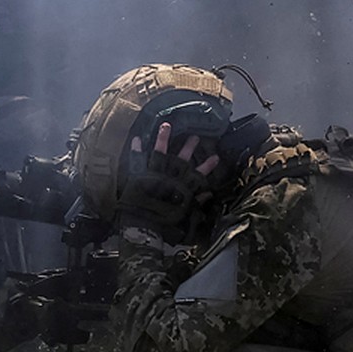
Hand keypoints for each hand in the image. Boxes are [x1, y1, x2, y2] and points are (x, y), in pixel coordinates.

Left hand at [117, 122, 219, 237]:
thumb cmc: (166, 224)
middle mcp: (170, 177)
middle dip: (188, 147)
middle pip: (181, 159)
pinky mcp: (140, 176)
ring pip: (160, 152)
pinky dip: (136, 149)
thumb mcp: (186, 216)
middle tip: (195, 137)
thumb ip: (197, 204)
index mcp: (182, 188)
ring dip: (163, 138)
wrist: (146, 226)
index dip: (207, 167)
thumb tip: (208, 195)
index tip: (216, 157)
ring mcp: (155, 174)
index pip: (198, 175)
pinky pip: (137, 160)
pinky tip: (137, 138)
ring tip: (165, 125)